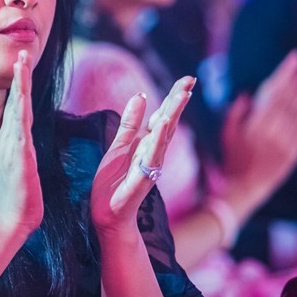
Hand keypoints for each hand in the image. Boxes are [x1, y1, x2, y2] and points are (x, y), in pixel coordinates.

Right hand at [0, 50, 42, 236]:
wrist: (13, 218)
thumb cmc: (21, 193)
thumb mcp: (23, 161)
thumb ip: (22, 145)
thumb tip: (23, 132)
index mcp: (12, 139)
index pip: (17, 104)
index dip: (20, 82)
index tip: (22, 61)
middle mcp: (10, 139)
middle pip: (16, 101)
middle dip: (19, 76)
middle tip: (22, 52)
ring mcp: (13, 149)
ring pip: (16, 112)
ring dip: (19, 89)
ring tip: (21, 68)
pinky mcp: (19, 161)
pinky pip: (20, 136)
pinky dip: (20, 118)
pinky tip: (22, 104)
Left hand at [91, 77, 194, 236]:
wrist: (107, 217)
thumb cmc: (113, 184)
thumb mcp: (118, 147)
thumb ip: (130, 124)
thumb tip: (141, 95)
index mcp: (147, 145)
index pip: (163, 117)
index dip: (174, 98)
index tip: (188, 79)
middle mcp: (152, 155)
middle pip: (168, 124)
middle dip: (178, 102)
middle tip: (190, 80)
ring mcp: (148, 168)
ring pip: (162, 139)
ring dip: (171, 117)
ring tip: (181, 96)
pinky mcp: (139, 183)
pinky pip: (149, 160)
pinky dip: (156, 143)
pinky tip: (160, 127)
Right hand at [221, 51, 296, 204]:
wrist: (244, 186)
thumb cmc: (232, 158)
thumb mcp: (227, 132)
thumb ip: (236, 111)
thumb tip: (248, 94)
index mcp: (256, 125)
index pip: (275, 92)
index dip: (286, 73)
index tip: (295, 57)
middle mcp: (273, 132)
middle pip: (290, 99)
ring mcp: (286, 143)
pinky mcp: (295, 152)